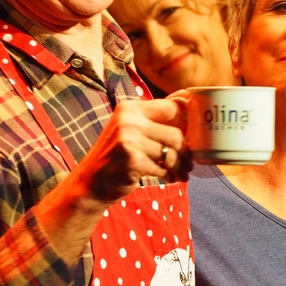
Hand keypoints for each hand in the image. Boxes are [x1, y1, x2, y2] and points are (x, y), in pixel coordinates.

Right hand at [36, 98, 187, 262]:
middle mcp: (129, 120)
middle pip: (176, 134)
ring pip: (172, 152)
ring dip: (180, 166)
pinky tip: (169, 178)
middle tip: (189, 162)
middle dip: (186, 151)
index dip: (189, 119)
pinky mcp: (132, 161)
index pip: (172, 106)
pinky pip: (163, 168)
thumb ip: (153, 119)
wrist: (89, 184)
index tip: (195, 132)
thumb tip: (187, 102)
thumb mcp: (129, 130)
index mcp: (130, 108)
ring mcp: (129, 140)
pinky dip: (169, 175)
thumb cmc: (115, 157)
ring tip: (181, 173)